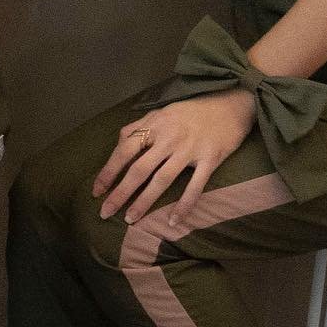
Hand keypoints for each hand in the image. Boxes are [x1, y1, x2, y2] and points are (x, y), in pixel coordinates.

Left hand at [93, 90, 254, 228]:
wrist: (230, 104)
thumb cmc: (193, 110)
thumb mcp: (163, 111)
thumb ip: (141, 125)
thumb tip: (120, 141)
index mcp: (155, 124)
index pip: (125, 149)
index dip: (109, 170)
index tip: (96, 191)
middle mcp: (169, 137)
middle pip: (139, 168)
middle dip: (120, 192)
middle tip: (105, 213)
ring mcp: (189, 149)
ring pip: (162, 180)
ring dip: (144, 201)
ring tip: (131, 219)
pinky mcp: (210, 159)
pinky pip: (194, 187)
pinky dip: (183, 206)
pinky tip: (173, 222)